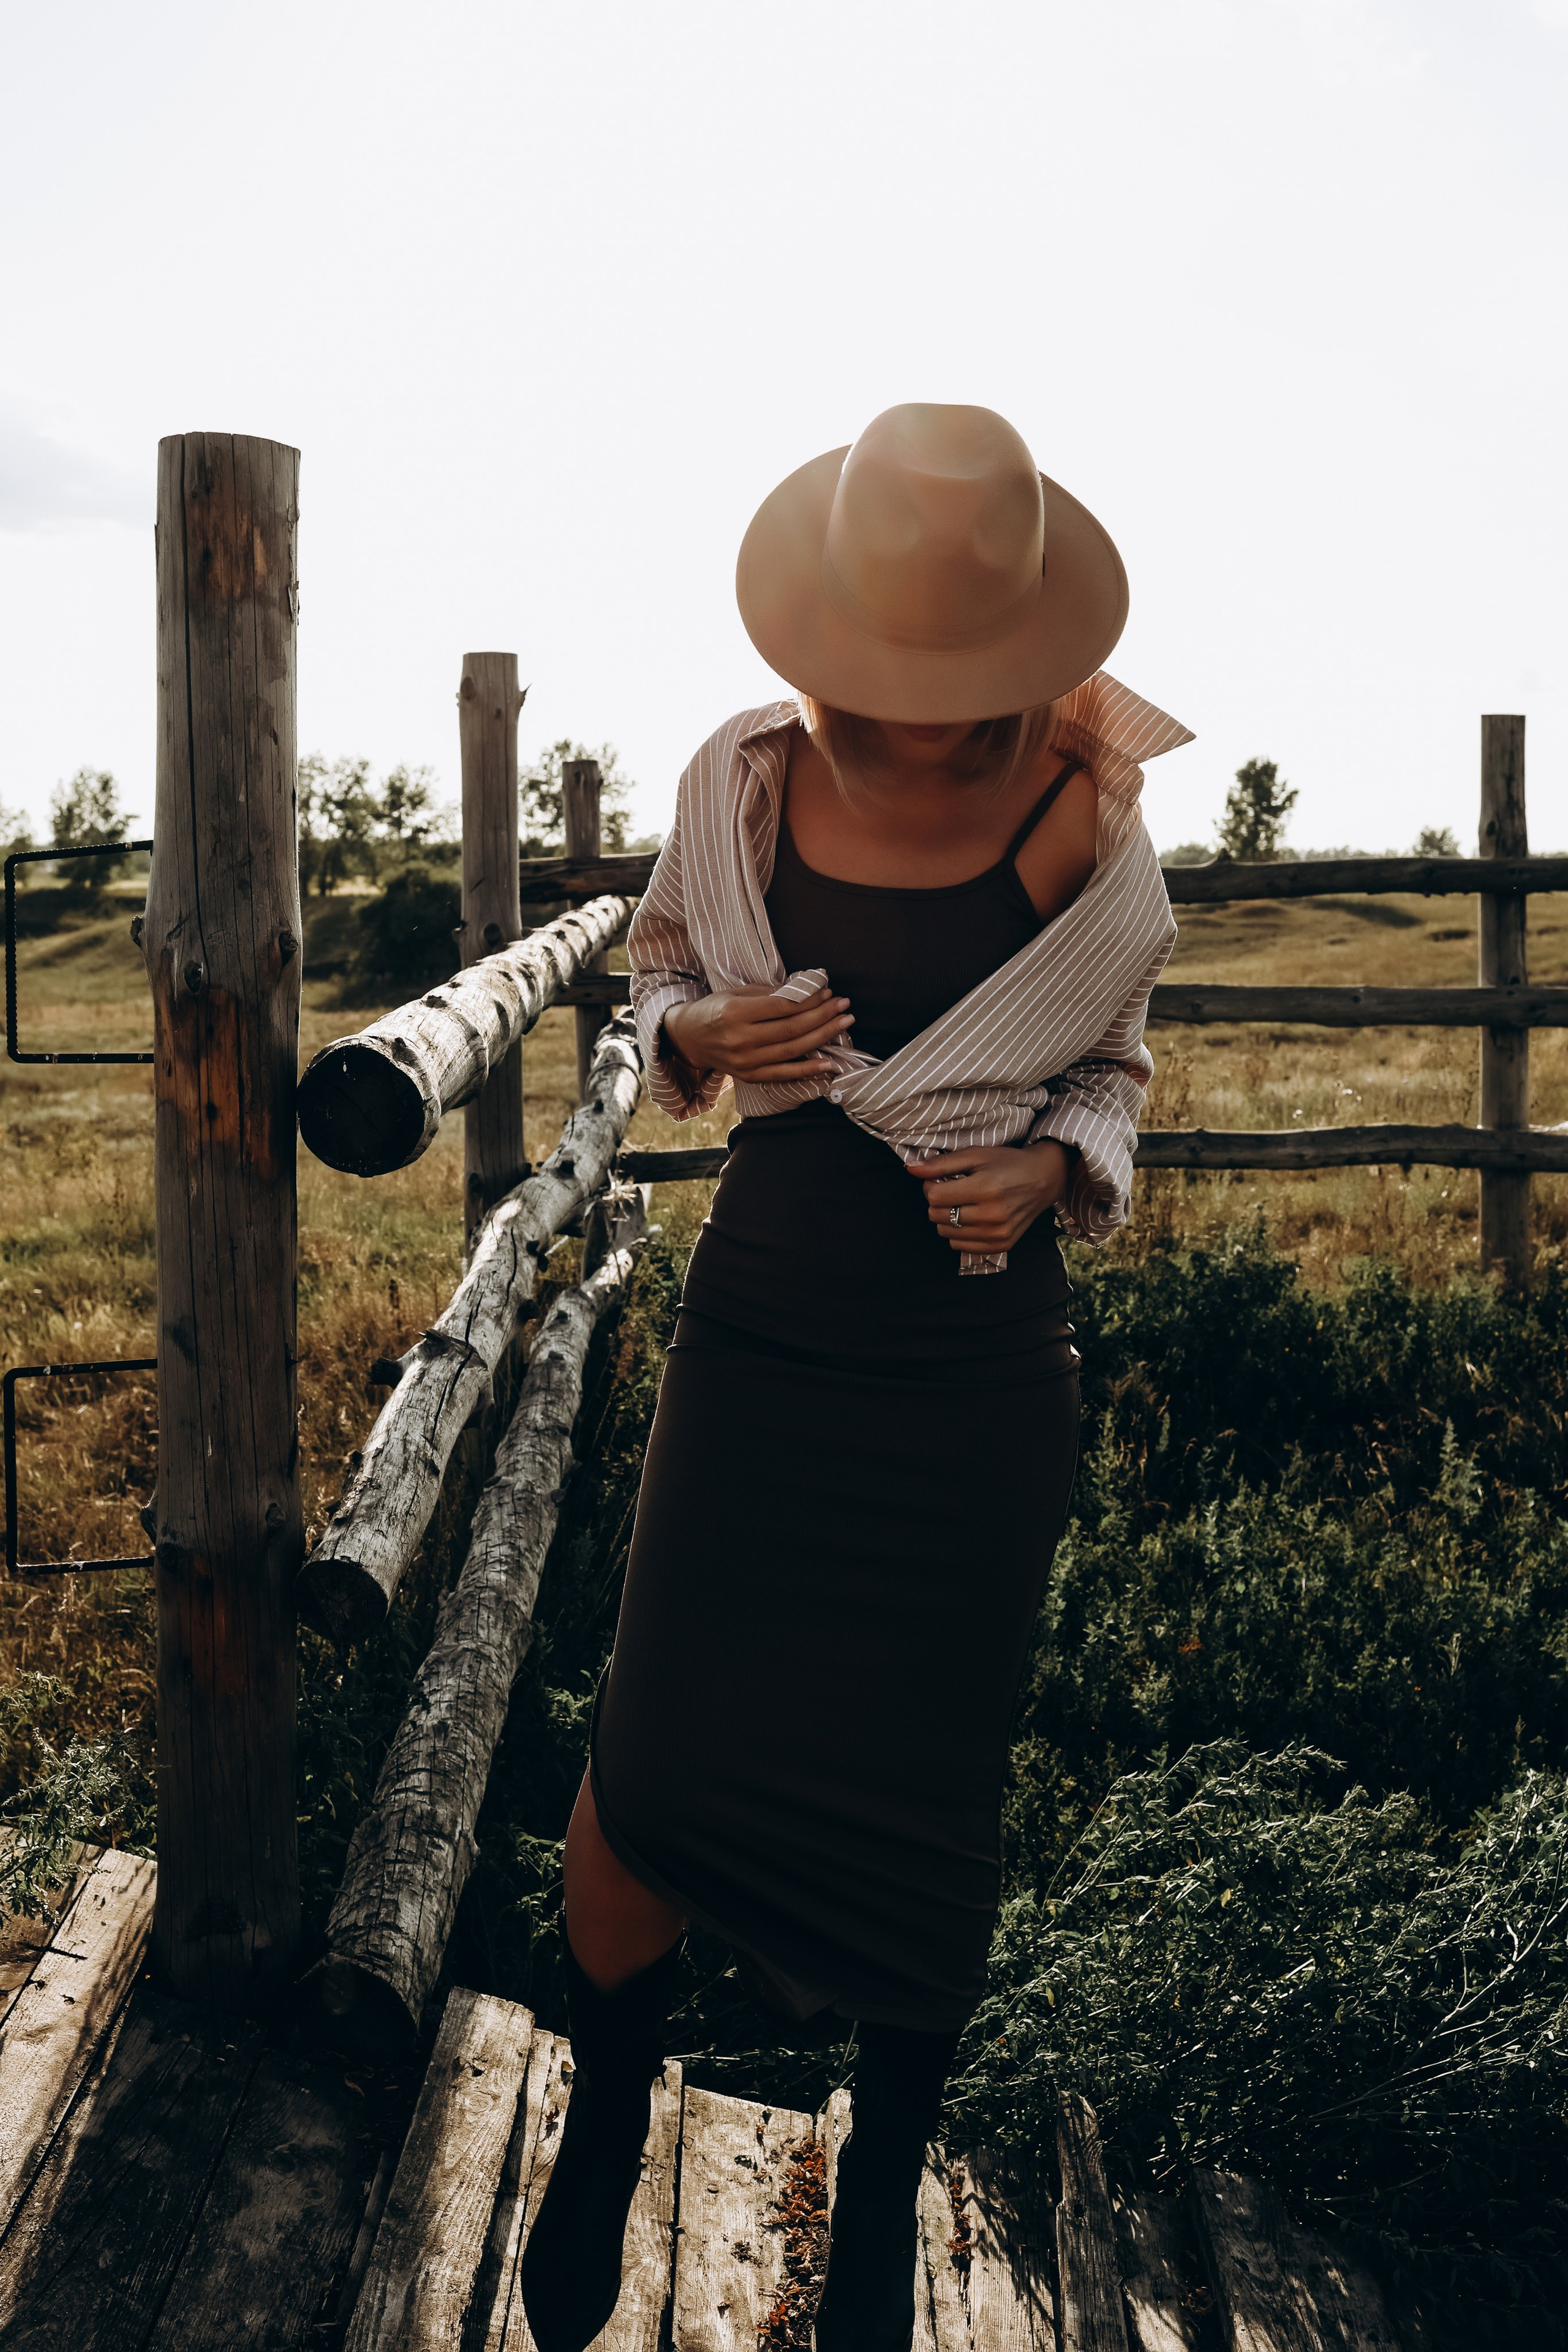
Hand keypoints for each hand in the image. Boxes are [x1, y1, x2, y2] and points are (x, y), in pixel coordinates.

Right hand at [662, 984, 853, 1085]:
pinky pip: (783, 1074)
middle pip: (791, 1029)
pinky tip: (828, 1063)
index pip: (782, 1007)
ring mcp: (745, 1061)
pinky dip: (808, 1070)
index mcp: (735, 1013)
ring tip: (844, 1024)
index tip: (829, 993)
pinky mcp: (749, 1076)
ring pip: (792, 1050)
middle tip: (845, 1006)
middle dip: (823, 1016)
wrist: (690, 1038)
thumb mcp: (736, 993)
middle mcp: (740, 1039)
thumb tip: (806, 991)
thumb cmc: (716, 1009)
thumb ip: (769, 993)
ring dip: (822, 1037)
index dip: (809, 1001)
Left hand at [906, 1140, 1073, 1254]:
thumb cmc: (1007, 1163)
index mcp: (985, 1188)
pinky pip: (960, 1246)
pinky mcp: (1001, 1245)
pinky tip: (971, 1217)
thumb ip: (941, 1164)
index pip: (934, 1197)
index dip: (930, 1186)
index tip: (941, 1179)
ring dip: (946, 1218)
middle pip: (937, 1216)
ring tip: (963, 1203)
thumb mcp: (975, 1155)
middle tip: (953, 1190)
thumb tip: (910, 1169)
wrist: (1043, 1180)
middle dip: (937, 1202)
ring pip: (945, 1233)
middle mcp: (992, 1215)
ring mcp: (998, 1233)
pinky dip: (958, 1233)